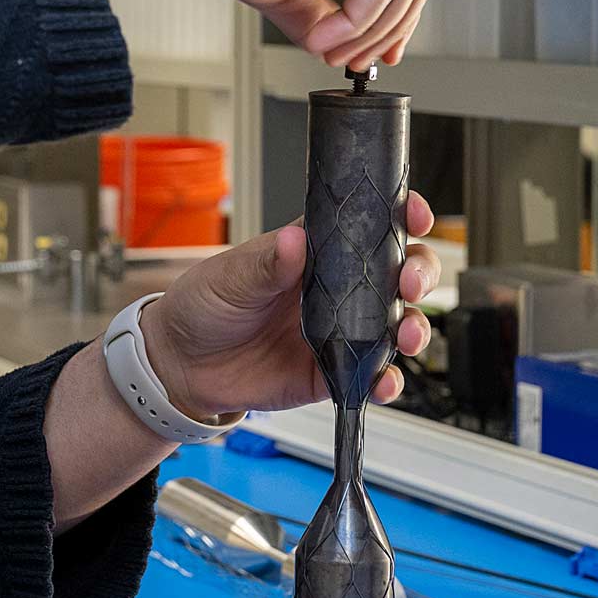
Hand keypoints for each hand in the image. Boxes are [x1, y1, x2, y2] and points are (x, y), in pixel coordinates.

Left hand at [139, 192, 439, 420]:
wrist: (179, 366)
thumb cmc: (203, 306)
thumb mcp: (230, 275)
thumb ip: (268, 262)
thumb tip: (296, 241)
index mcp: (314, 251)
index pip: (368, 225)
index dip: (400, 217)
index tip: (415, 217)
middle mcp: (335, 289)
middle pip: (397, 273)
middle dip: (418, 273)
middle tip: (411, 281)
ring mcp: (338, 331)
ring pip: (396, 324)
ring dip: (414, 327)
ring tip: (408, 335)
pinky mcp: (331, 372)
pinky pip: (371, 375)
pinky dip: (386, 380)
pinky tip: (384, 380)